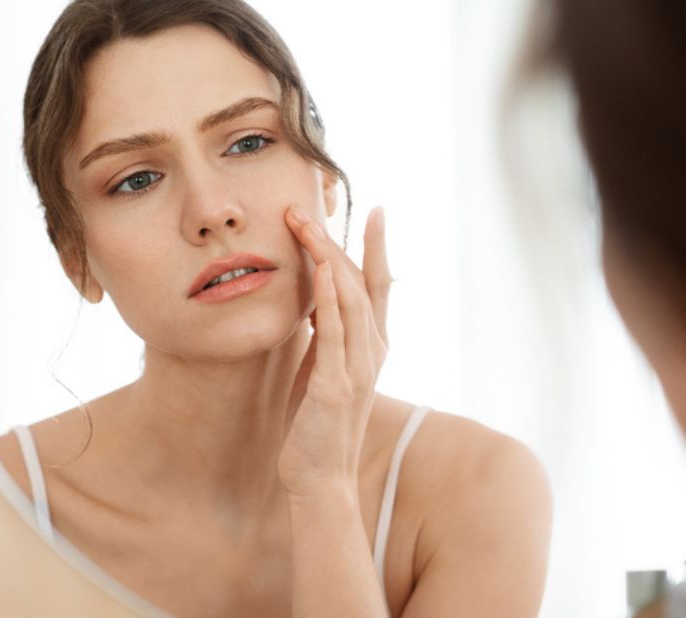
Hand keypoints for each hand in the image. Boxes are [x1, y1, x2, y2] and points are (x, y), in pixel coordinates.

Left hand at [278, 205, 391, 502]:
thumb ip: (327, 335)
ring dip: (328, 258)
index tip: (375, 209)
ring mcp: (357, 368)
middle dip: (339, 241)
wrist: (320, 478)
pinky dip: (330, 298)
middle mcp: (372, 352)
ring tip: (306, 225)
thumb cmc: (317, 424)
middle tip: (313, 206)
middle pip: (363, 283)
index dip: (378, 247)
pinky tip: (322, 270)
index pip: (379, 286)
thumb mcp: (324, 368)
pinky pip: (334, 333)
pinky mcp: (335, 386)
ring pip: (350, 299)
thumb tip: (316, 298)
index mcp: (371, 347)